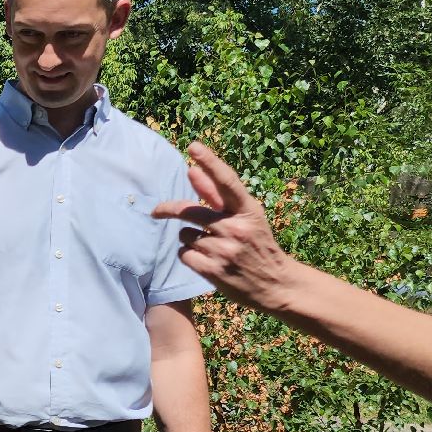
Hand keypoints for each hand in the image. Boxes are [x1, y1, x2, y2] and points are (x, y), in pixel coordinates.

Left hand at [151, 142, 304, 311]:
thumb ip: (215, 195)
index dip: (210, 163)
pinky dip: (189, 255)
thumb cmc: (256, 244)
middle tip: (156, 211)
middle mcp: (236, 228)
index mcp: (248, 210)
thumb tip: (190, 170)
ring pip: (185, 234)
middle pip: (190, 211)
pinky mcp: (213, 270)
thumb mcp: (245, 217)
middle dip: (169, 209)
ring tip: (210, 247)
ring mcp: (225, 250)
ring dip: (190, 238)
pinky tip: (206, 260)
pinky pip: (184, 254)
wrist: (275, 284)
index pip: (226, 182)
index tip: (194, 147)